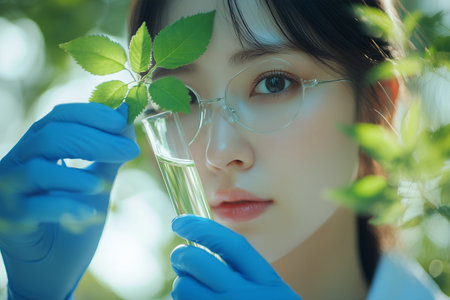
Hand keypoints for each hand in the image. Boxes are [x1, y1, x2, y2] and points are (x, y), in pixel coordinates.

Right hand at [0, 103, 139, 299]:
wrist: (49, 267)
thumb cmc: (71, 217)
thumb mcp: (96, 182)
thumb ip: (108, 154)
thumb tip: (126, 117)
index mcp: (37, 147)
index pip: (59, 117)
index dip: (91, 114)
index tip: (123, 120)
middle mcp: (18, 162)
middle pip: (50, 137)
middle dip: (94, 140)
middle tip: (129, 151)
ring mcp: (10, 191)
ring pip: (38, 170)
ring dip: (76, 175)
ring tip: (104, 185)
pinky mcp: (10, 220)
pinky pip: (34, 208)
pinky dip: (65, 207)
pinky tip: (88, 212)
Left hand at [170, 215, 301, 299]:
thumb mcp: (269, 290)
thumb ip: (243, 270)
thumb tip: (198, 244)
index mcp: (267, 282)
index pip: (231, 245)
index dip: (202, 228)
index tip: (180, 221)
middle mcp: (247, 299)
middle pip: (198, 262)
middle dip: (182, 255)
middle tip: (181, 257)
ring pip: (182, 288)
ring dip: (182, 285)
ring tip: (194, 290)